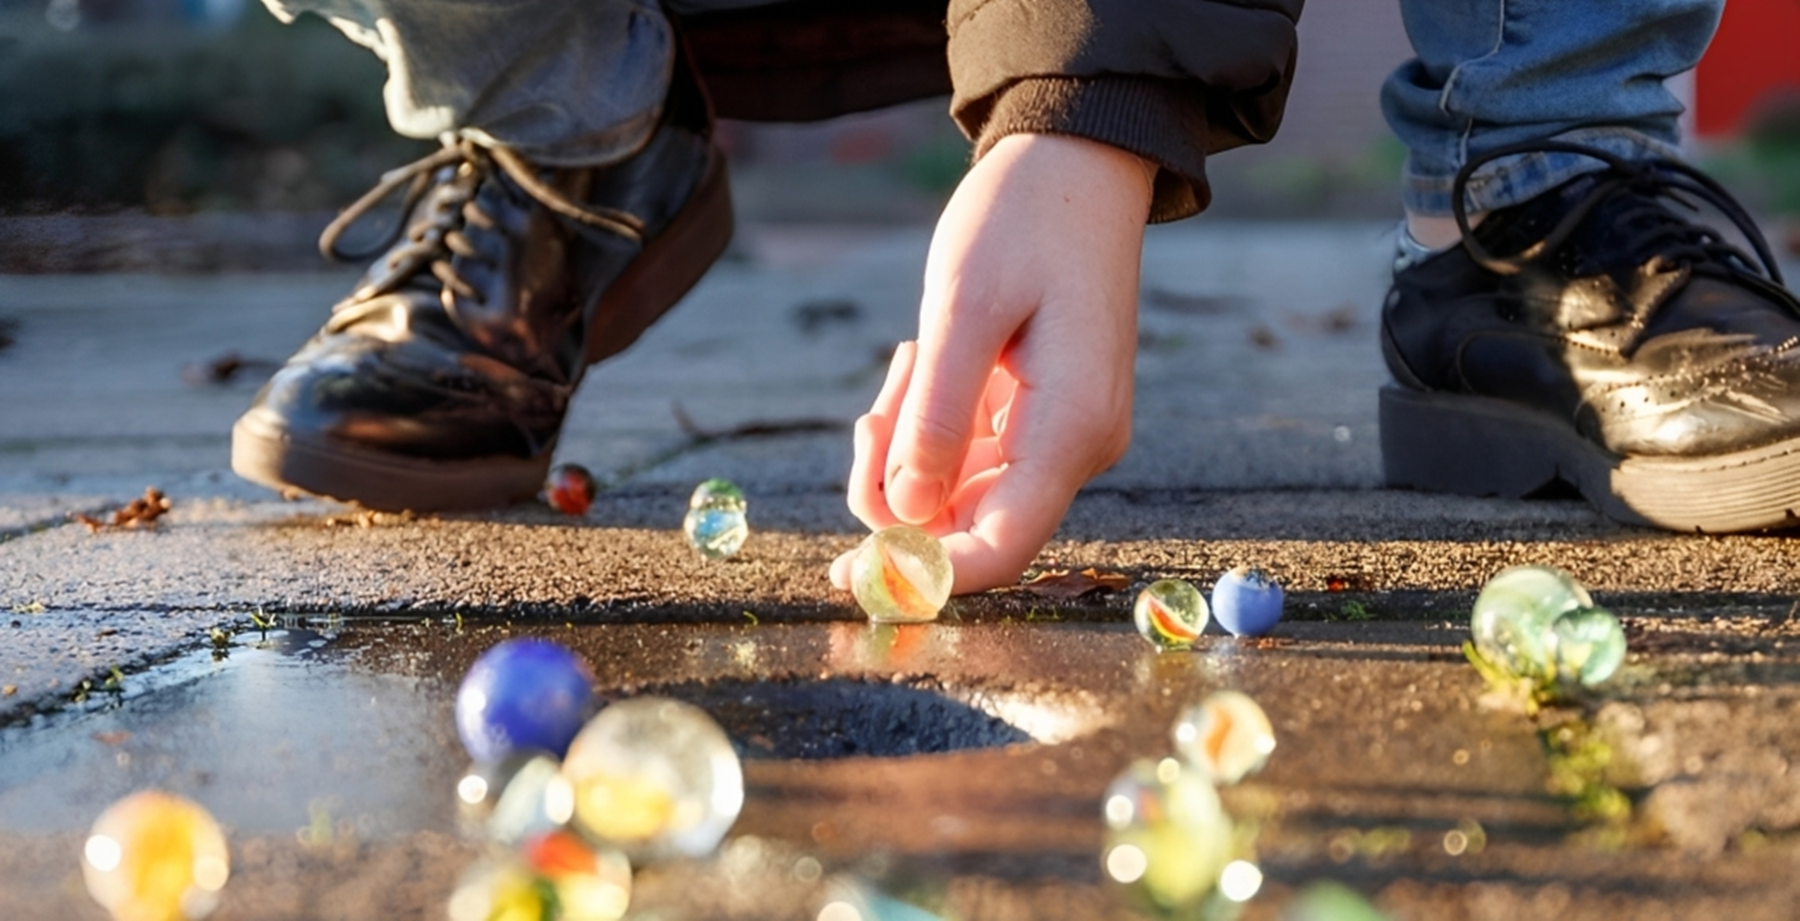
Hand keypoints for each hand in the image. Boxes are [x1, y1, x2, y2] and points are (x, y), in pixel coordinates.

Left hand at [830, 132, 1153, 593]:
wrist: (1078, 164)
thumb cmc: (1024, 221)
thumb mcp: (962, 309)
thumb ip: (934, 417)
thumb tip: (904, 514)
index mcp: (1070, 430)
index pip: (999, 548)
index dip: (923, 574)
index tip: (848, 572)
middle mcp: (1077, 448)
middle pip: (969, 526)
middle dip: (898, 492)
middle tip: (869, 417)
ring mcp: (1063, 436)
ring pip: (960, 492)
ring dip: (907, 449)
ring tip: (906, 362)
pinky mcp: (1044, 418)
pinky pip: (969, 456)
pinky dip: (927, 426)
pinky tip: (922, 362)